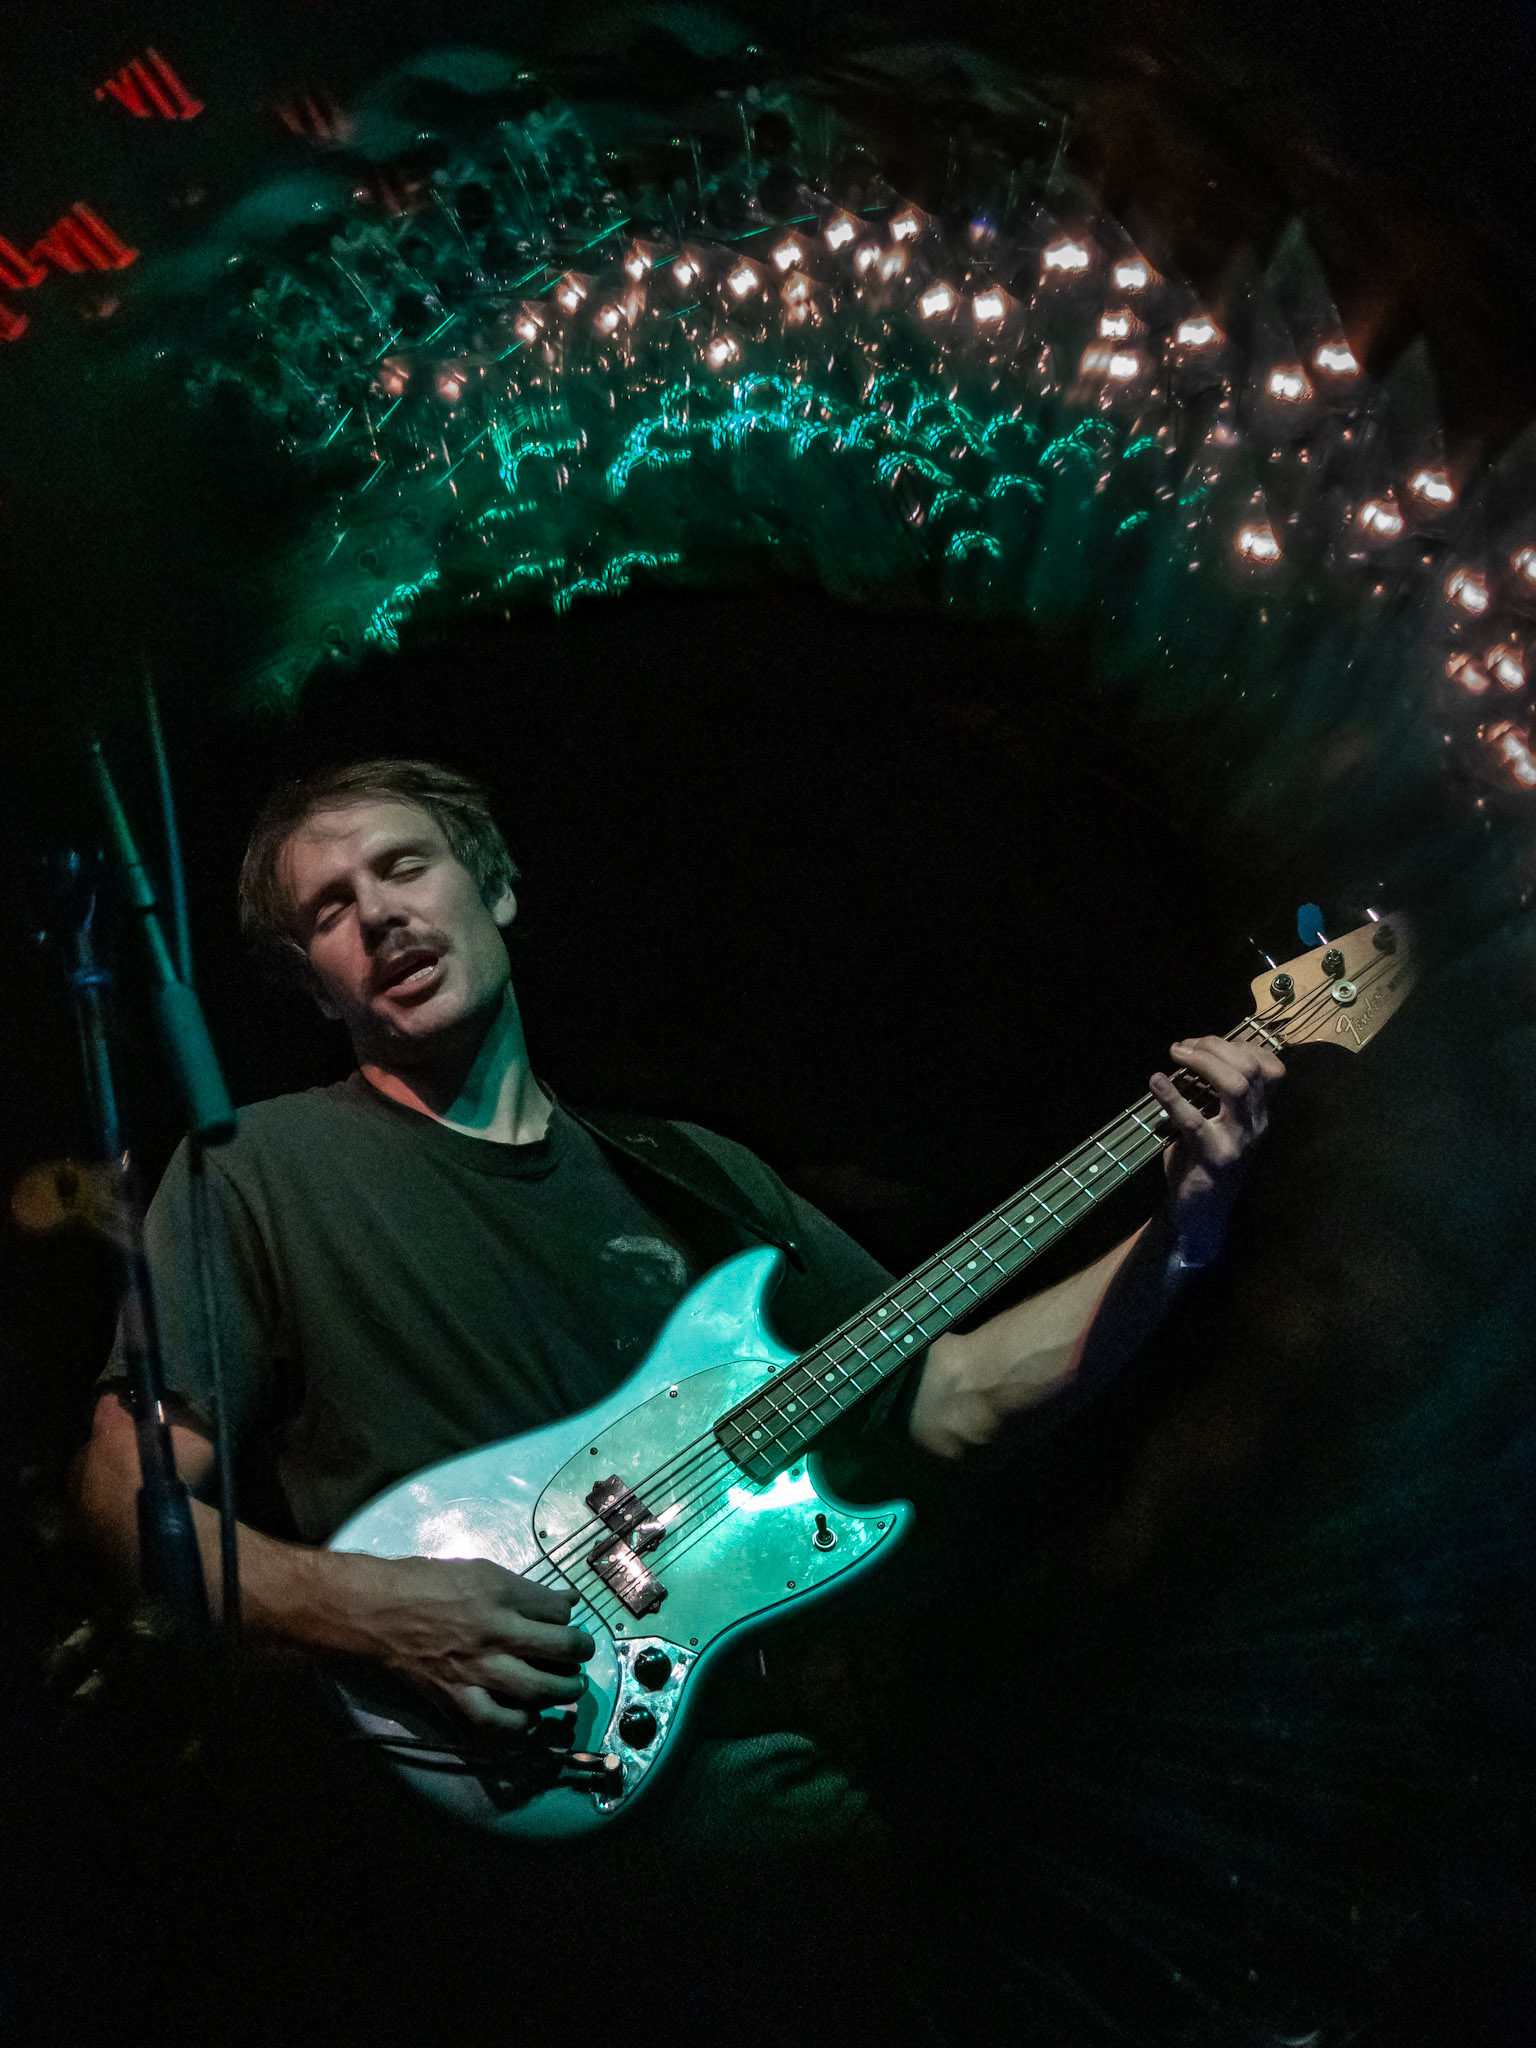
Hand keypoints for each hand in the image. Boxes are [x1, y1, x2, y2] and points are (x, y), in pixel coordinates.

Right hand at [341, 1554, 594, 1733]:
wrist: (373, 1611)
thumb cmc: (423, 1582)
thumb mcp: (478, 1569)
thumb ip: (521, 1588)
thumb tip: (563, 1601)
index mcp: (500, 1593)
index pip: (557, 1611)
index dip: (569, 1616)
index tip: (568, 1620)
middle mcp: (495, 1632)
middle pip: (560, 1648)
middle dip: (580, 1653)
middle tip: (581, 1655)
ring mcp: (476, 1668)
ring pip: (537, 1689)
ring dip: (562, 1691)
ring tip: (569, 1688)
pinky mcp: (455, 1697)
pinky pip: (496, 1722)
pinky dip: (518, 1725)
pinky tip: (527, 1718)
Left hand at [1148, 1033, 1284, 1267]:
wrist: (1200, 1214)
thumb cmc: (1202, 1162)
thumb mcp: (1218, 1123)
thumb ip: (1214, 1093)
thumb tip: (1191, 1053)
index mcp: (1259, 1113)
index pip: (1270, 1067)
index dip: (1239, 1046)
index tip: (1204, 1043)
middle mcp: (1257, 1123)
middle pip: (1251, 1069)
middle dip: (1216, 1047)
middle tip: (1183, 1046)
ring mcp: (1239, 1140)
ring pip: (1235, 1087)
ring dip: (1203, 1063)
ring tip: (1176, 1054)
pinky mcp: (1214, 1156)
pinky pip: (1195, 1121)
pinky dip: (1173, 1097)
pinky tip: (1155, 1082)